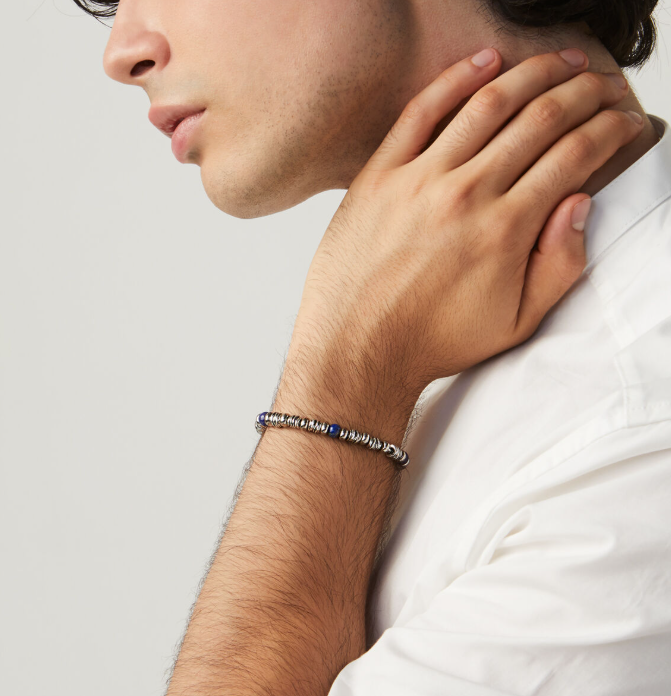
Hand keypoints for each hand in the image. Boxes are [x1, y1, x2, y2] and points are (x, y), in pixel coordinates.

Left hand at [281, 48, 640, 431]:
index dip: (611, 129)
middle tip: (603, 83)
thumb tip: (580, 203)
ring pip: (488, 103)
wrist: (357, 349)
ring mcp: (419, 180)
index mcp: (506, 230)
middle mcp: (467, 195)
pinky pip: (420, 111)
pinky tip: (485, 61)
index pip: (575, 155)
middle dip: (585, 92)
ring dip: (535, 72)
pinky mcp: (379, 176)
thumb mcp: (516, 323)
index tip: (624, 121)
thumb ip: (560, 265)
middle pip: (541, 118)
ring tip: (562, 61)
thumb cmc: (432, 340)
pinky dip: (456, 79)